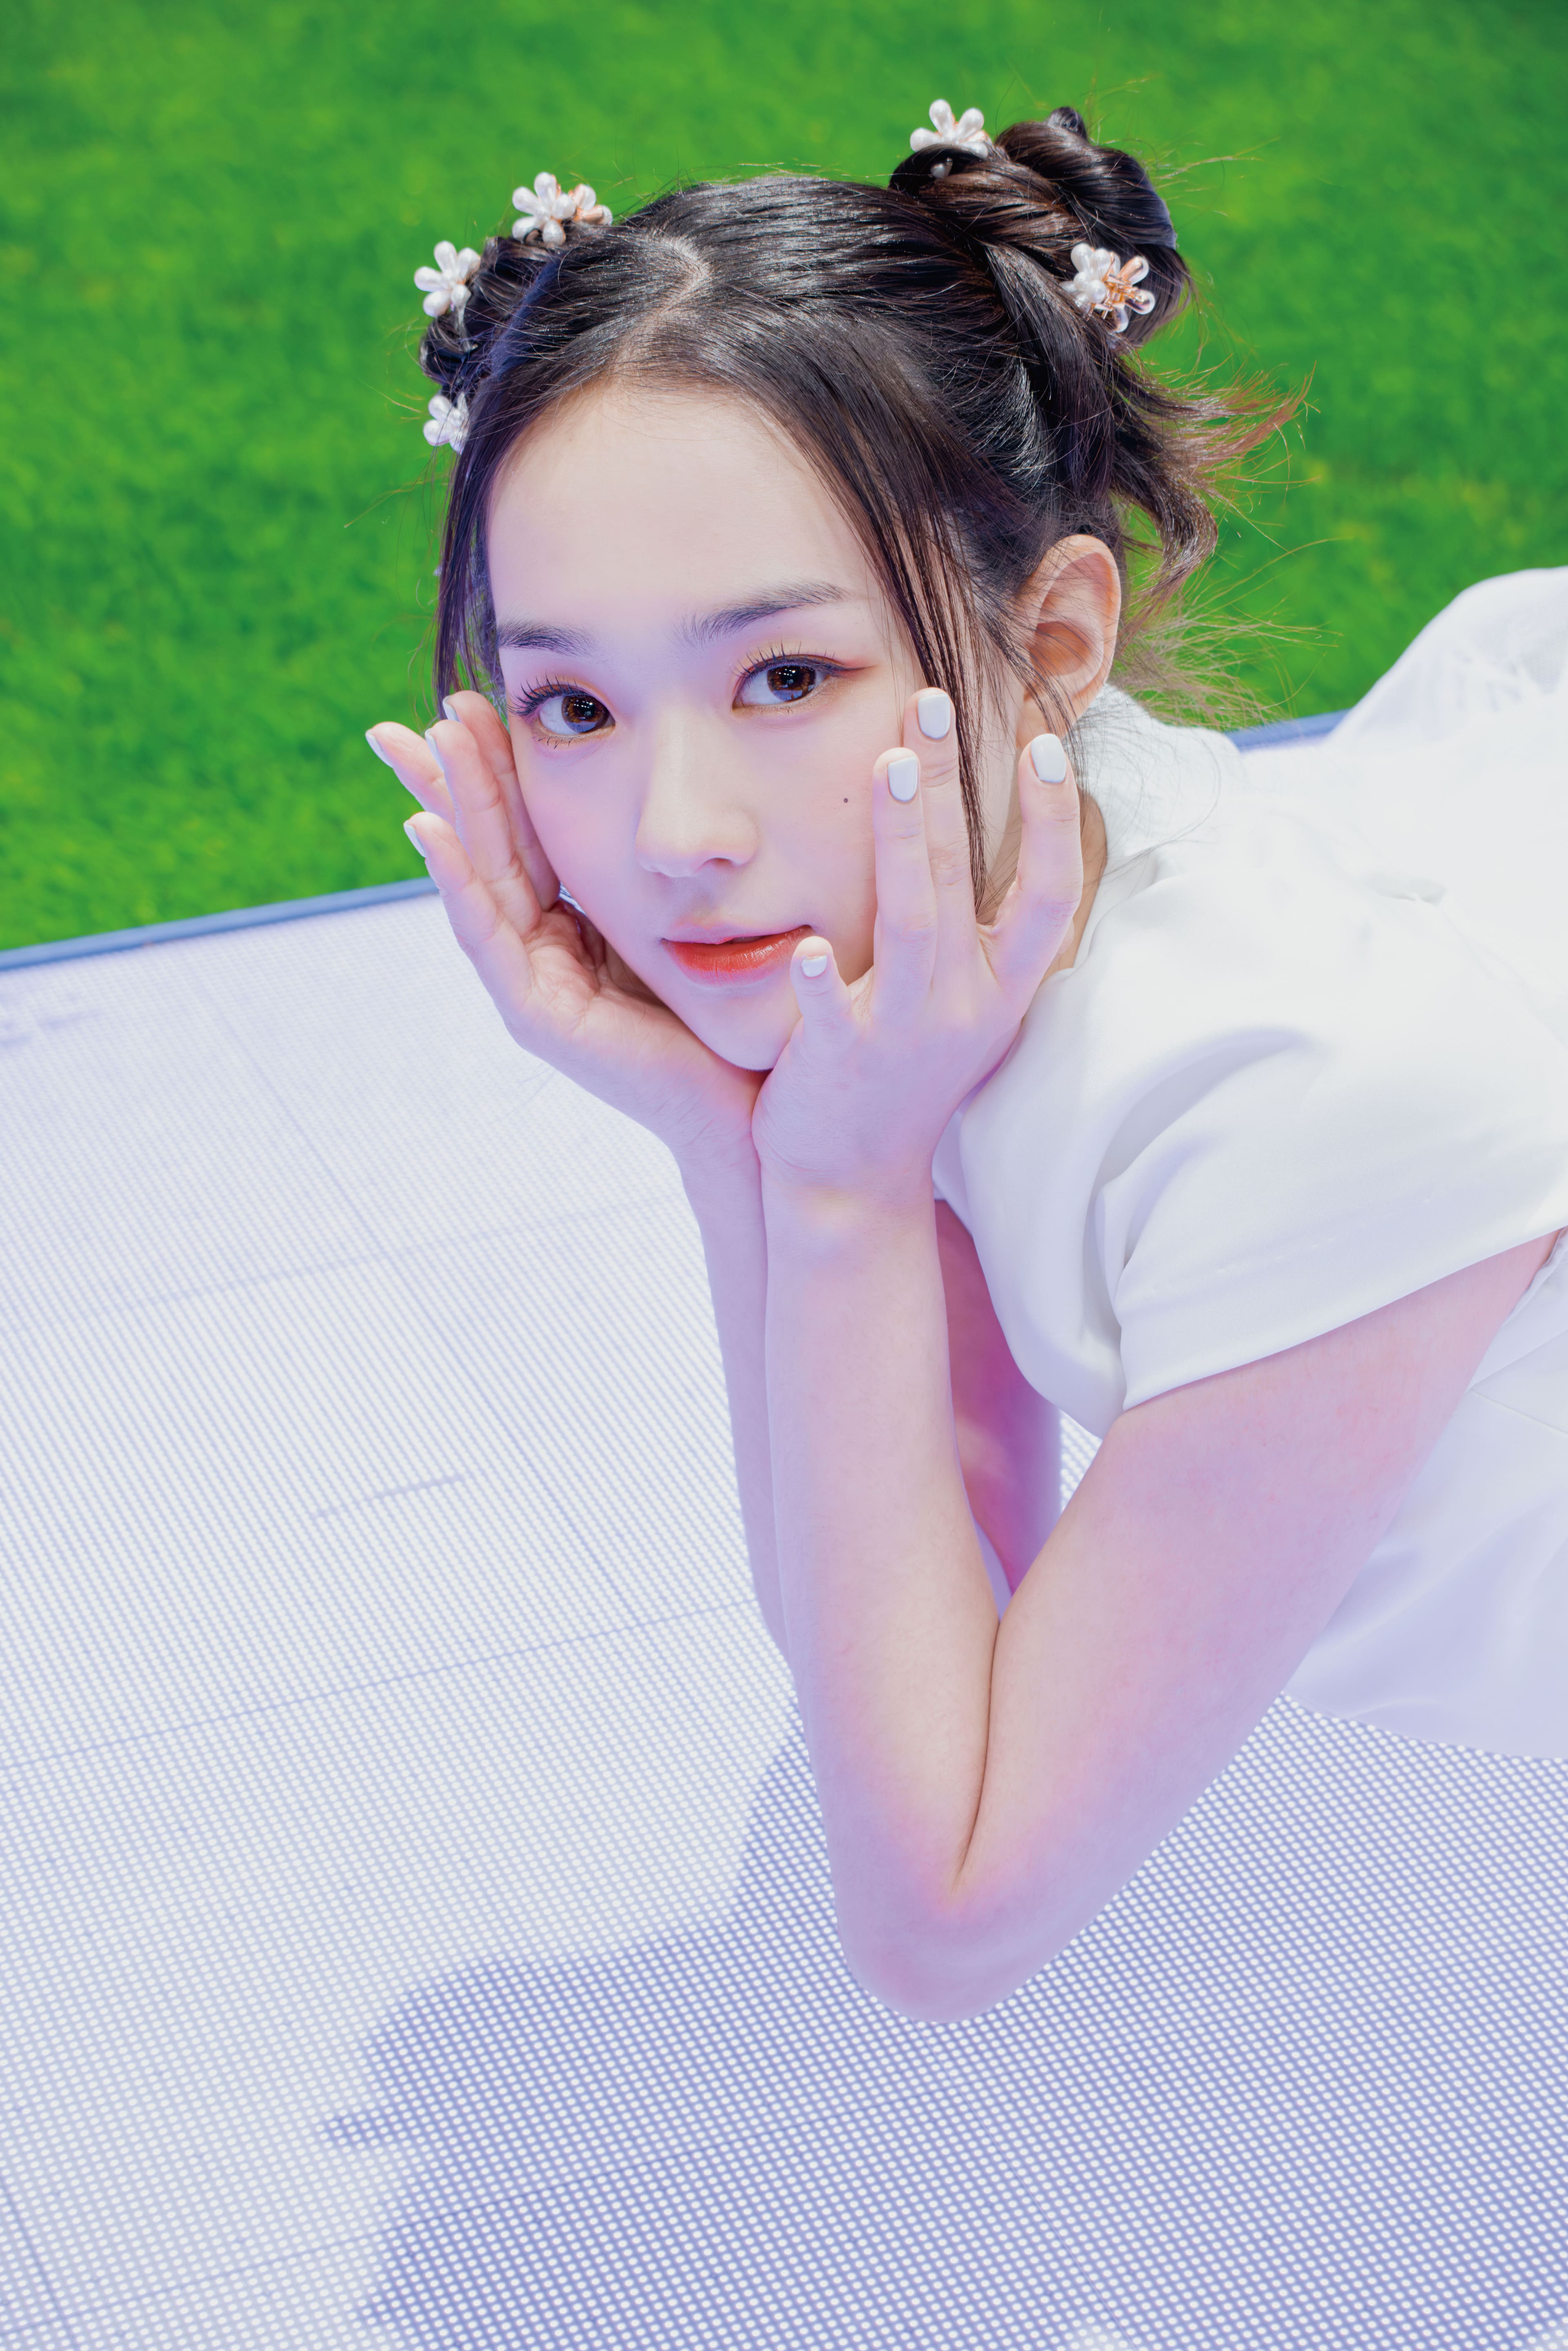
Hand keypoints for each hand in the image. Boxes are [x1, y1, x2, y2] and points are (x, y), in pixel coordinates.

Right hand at [366, 694, 764, 1174]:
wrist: (748, 1103)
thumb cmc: (731, 1014)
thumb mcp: (689, 920)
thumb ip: (657, 872)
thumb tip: (676, 796)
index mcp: (576, 922)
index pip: (529, 830)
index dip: (501, 769)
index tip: (478, 701)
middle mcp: (543, 949)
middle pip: (491, 845)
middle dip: (457, 776)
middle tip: (427, 710)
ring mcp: (531, 983)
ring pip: (480, 878)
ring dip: (451, 808)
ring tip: (423, 743)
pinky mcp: (535, 1015)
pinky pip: (487, 936)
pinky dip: (455, 882)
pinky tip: (430, 832)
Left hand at [750, 690, 1082, 1203]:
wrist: (855, 1182)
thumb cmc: (904, 1076)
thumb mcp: (962, 1004)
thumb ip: (973, 929)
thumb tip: (978, 835)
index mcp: (999, 988)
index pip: (1048, 890)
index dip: (1053, 817)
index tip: (1044, 740)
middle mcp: (963, 1005)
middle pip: (967, 878)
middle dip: (951, 785)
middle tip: (932, 700)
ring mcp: (903, 1033)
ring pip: (914, 924)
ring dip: (905, 840)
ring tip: (891, 763)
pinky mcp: (841, 1062)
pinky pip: (833, 1015)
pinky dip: (824, 983)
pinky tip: (809, 947)